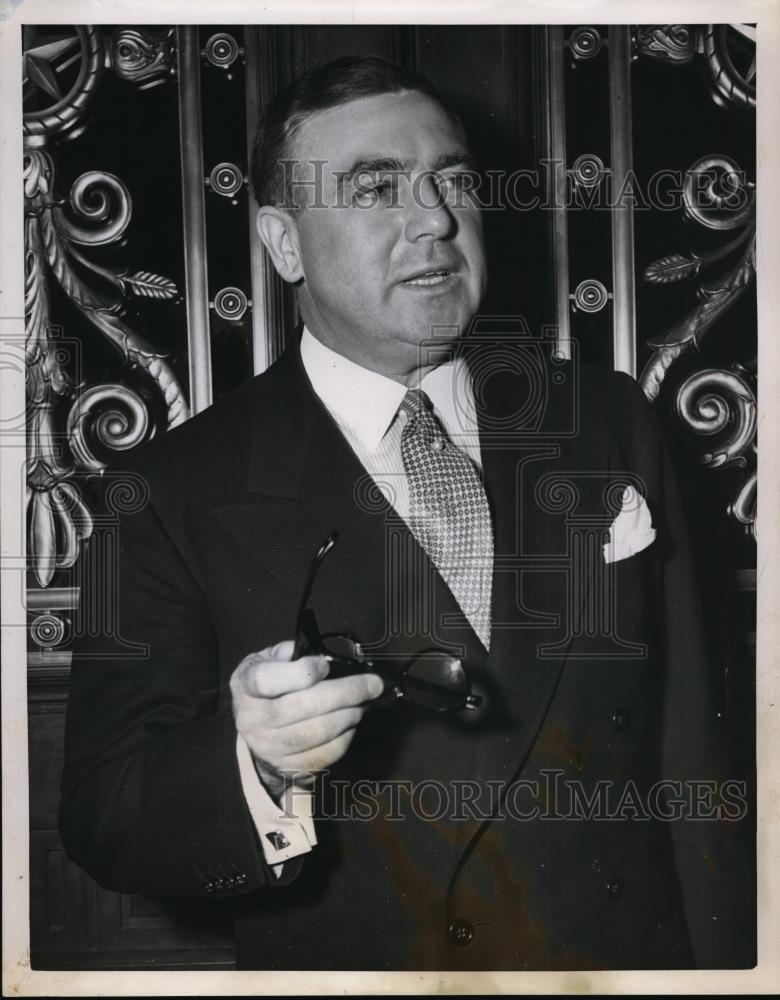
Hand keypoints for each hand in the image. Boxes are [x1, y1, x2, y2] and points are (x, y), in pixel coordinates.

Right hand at [230, 639, 383, 798]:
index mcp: (245, 686)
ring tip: (364, 702)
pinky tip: (351, 722)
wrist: (255, 731)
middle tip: (373, 684)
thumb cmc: (268, 686)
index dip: (300, 673)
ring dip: (349, 715)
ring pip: (317, 733)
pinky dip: (345, 738)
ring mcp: (269, 748)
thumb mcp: (268, 660)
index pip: (266, 681)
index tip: (325, 665)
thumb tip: (319, 657)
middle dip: (345, 693)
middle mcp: (253, 719)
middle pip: (302, 707)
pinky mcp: (287, 767)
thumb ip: (289, 653)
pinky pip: (323, 755)